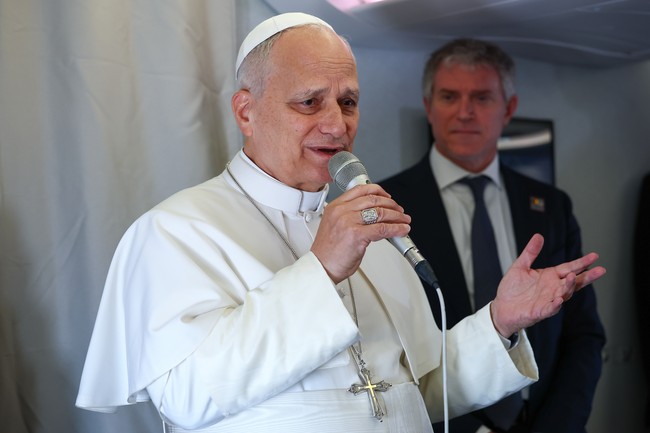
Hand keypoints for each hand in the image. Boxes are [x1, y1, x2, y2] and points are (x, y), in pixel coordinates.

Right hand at [311, 184, 410, 282]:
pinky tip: (402, 230)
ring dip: (397, 216)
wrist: (321, 268)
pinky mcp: (357, 235)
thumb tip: (373, 216)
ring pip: (380, 212)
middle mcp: (341, 211)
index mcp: (335, 207)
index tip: (387, 196)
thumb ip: (351, 217)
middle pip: (373, 199)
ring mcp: (348, 222)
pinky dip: (396, 229)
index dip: (378, 190)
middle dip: (391, 204)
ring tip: (404, 220)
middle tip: (399, 211)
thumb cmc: (328, 252)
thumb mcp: (336, 226)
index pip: (360, 190)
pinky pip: (382, 229)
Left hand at [490, 233, 605, 336]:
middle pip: (574, 282)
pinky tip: (559, 299)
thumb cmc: (512, 289)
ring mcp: (548, 300)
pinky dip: (556, 305)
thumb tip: (538, 236)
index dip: (582, 263)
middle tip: (600, 270)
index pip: (569, 268)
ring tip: (573, 277)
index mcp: (550, 277)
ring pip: (564, 294)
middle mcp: (553, 288)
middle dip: (587, 276)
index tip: (594, 256)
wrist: (501, 307)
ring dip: (569, 286)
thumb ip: (530, 252)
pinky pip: (550, 309)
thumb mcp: (520, 266)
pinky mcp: (540, 311)